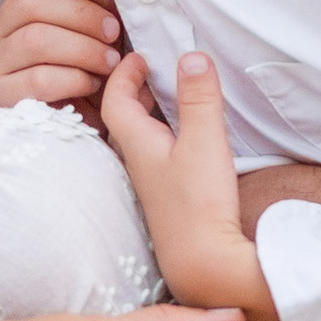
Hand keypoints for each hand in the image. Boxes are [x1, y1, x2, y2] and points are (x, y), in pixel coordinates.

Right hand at [0, 0, 125, 119]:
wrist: (78, 120)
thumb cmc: (85, 65)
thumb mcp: (93, 26)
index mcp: (18, 2)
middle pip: (30, 1)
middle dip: (82, 15)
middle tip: (114, 32)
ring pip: (36, 40)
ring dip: (84, 49)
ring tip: (109, 62)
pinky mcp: (3, 95)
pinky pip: (39, 80)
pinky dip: (75, 79)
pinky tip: (92, 83)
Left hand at [102, 50, 280, 320]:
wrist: (205, 266)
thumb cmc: (199, 204)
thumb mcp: (204, 140)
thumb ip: (199, 98)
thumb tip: (191, 55)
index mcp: (137, 143)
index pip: (115, 99)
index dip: (123, 73)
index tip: (139, 54)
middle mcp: (138, 163)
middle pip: (126, 117)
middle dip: (137, 88)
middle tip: (156, 68)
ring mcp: (153, 183)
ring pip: (143, 137)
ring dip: (153, 112)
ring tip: (175, 94)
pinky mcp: (170, 197)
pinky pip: (160, 154)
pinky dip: (168, 134)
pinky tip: (191, 137)